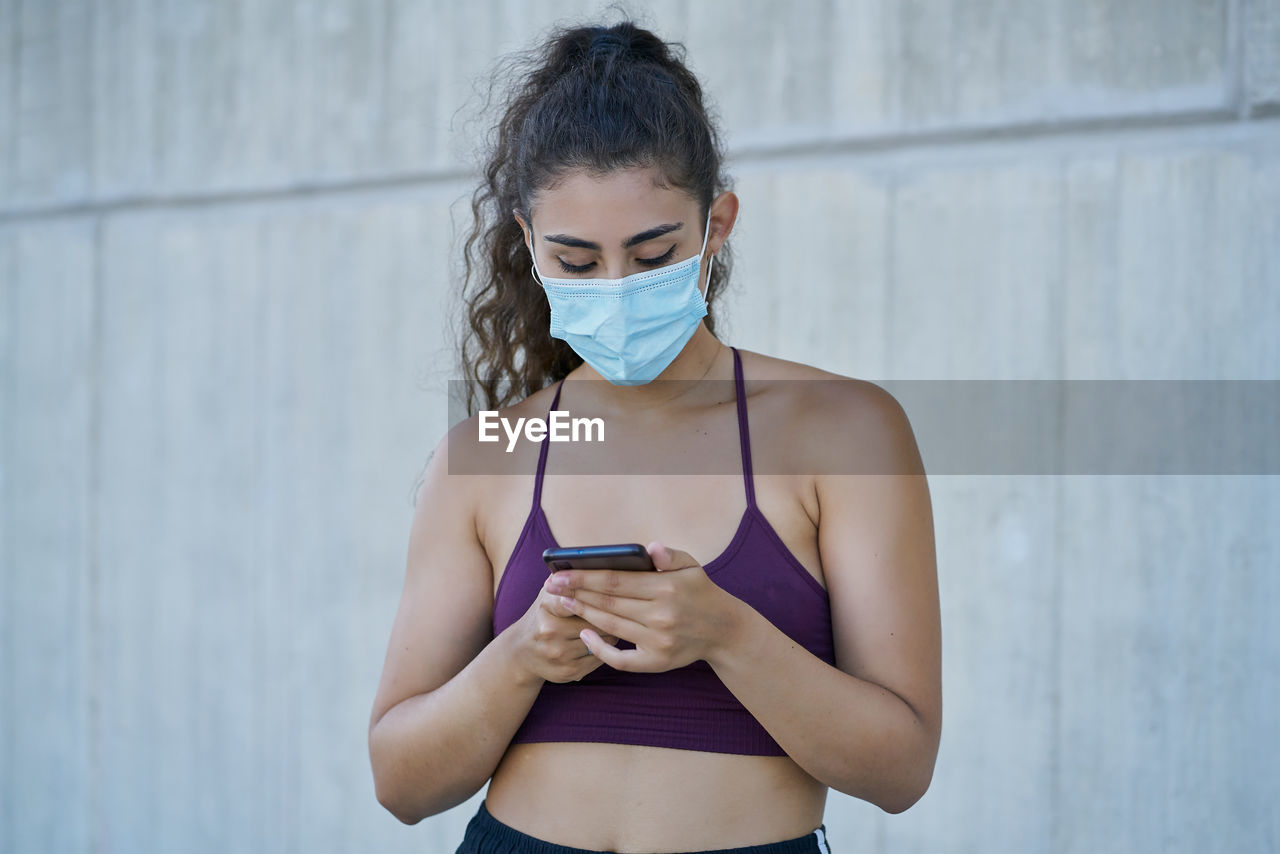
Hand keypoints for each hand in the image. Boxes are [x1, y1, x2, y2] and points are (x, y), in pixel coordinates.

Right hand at [510, 581, 620, 683]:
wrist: (520, 653)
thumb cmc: (543, 615)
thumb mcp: (548, 594)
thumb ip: (567, 579)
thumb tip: (595, 562)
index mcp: (546, 607)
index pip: (580, 596)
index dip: (601, 592)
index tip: (617, 588)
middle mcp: (550, 631)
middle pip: (597, 619)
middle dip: (614, 612)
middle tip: (630, 604)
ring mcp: (559, 654)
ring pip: (603, 639)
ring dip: (614, 631)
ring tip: (620, 622)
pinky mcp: (568, 672)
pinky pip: (600, 658)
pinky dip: (607, 649)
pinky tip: (607, 641)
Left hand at [544, 541, 743, 671]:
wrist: (724, 630)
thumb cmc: (700, 592)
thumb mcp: (692, 565)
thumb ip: (669, 556)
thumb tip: (650, 548)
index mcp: (666, 588)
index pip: (614, 581)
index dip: (583, 577)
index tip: (559, 573)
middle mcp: (661, 615)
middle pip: (608, 603)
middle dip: (576, 594)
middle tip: (552, 588)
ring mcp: (658, 641)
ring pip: (610, 626)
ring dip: (583, 614)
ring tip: (563, 603)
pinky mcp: (657, 661)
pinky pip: (621, 659)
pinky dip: (599, 648)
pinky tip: (585, 634)